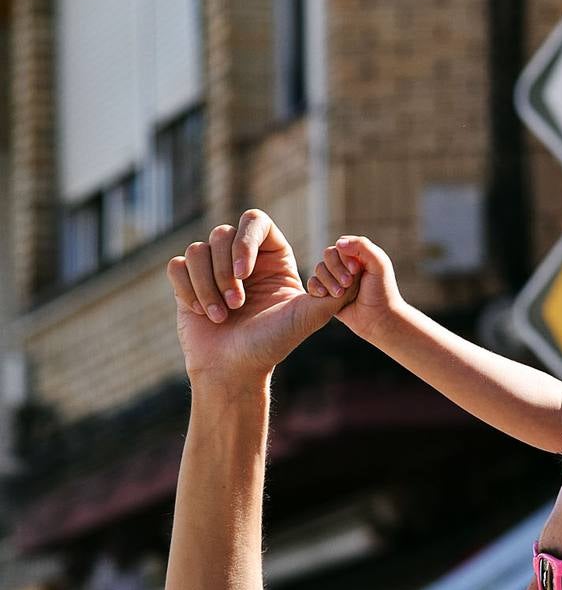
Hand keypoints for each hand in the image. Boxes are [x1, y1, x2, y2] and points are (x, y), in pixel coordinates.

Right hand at [166, 210, 352, 385]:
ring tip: (221, 315)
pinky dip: (188, 290)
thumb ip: (332, 294)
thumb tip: (355, 271)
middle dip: (225, 271)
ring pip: (199, 250)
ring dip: (207, 285)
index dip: (246, 240)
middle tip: (236, 305)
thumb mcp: (308, 318)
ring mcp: (214, 268)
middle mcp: (243, 258)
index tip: (244, 273)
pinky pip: (178, 266)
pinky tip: (202, 313)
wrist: (235, 370)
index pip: (255, 220)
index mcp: (273, 258)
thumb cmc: (272, 344)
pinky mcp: (188, 281)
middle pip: (223, 234)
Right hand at [308, 235, 402, 341]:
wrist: (378, 319)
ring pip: (319, 269)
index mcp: (359, 256)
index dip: (344, 258)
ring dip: (328, 280)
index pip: (340, 246)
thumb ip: (362, 246)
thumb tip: (338, 243)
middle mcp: (346, 266)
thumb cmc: (382, 292)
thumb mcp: (379, 264)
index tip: (357, 271)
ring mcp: (336, 280)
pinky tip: (325, 295)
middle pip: (328, 255)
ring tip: (340, 294)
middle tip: (348, 283)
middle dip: (336, 269)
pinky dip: (316, 287)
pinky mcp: (327, 294)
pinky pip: (313, 284)